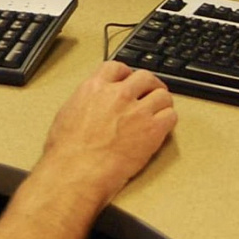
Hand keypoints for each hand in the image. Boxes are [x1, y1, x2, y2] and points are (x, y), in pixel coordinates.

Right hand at [41, 60, 176, 201]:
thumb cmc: (67, 151)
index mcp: (95, 88)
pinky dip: (168, 120)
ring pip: (163, 95)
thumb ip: (85, 101)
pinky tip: (162, 127)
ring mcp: (137, 111)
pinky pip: (171, 116)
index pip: (117, 67)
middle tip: (149, 93)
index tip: (128, 80)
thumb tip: (92, 103)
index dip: (126, 74)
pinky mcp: (152, 131)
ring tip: (159, 110)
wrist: (77, 171)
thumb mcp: (67, 113)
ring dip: (161, 102)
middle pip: (144, 77)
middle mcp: (118, 94)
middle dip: (148, 85)